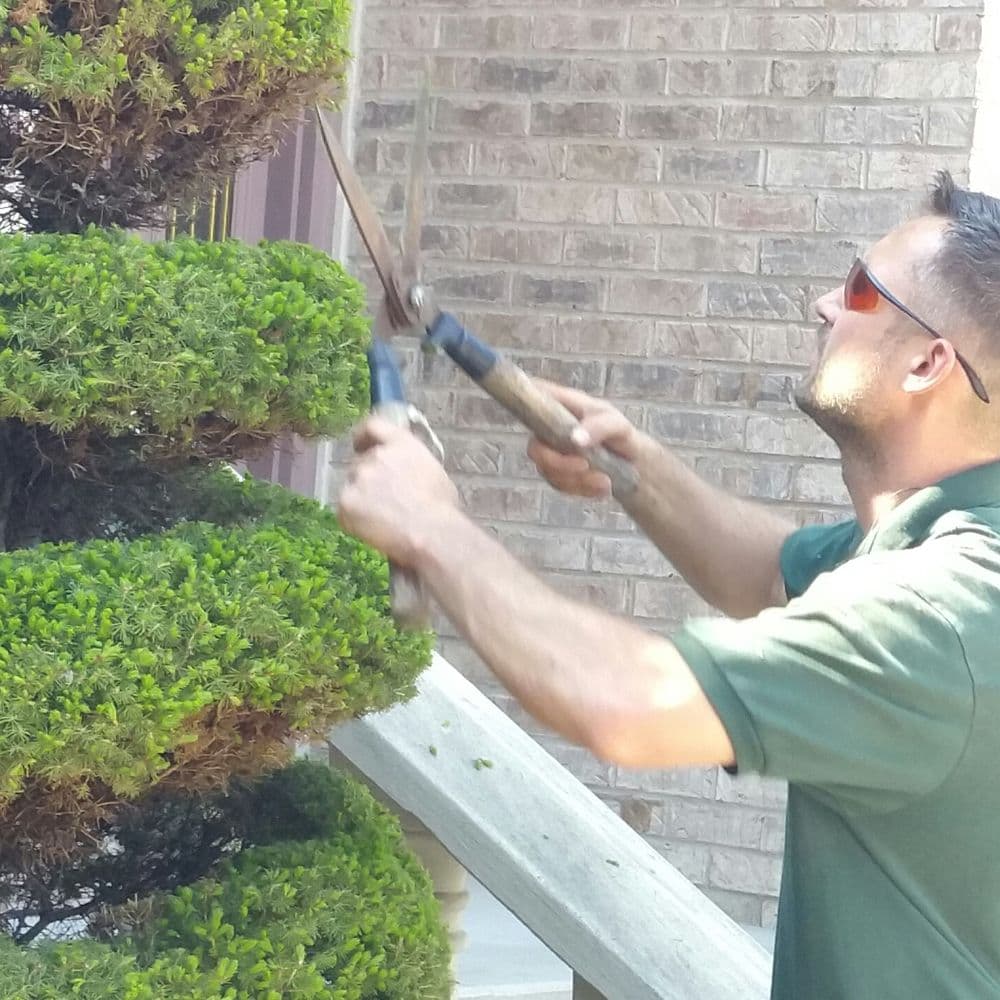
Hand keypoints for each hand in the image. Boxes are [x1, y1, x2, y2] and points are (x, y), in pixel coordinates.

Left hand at [338, 416, 459, 567]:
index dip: (363, 436)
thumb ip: (411, 462)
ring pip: (352, 485)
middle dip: (367, 478)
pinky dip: (355, 519)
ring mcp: (358, 477)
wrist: (428, 533)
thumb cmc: (440, 509)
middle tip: (381, 500)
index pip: (373, 427)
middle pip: (361, 461)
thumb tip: (403, 470)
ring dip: (361, 498)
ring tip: (381, 519)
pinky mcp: (345, 501)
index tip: (359, 445)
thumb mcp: (433, 472)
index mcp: (401, 444)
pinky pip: (345, 509)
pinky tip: (373, 529)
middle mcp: (376, 455)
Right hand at [527, 381, 642, 498]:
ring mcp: (551, 453)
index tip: (525, 405)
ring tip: (604, 480)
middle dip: (557, 462)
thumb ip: (599, 427)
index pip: (535, 393)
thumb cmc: (620, 434)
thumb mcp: (617, 425)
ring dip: (576, 480)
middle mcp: (550, 429)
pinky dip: (581, 489)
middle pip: (534, 448)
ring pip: (547, 472)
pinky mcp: (557, 474)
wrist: (633, 463)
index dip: (524, 396)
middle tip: (585, 465)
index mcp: (562, 405)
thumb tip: (575, 439)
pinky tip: (602, 486)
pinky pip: (559, 486)